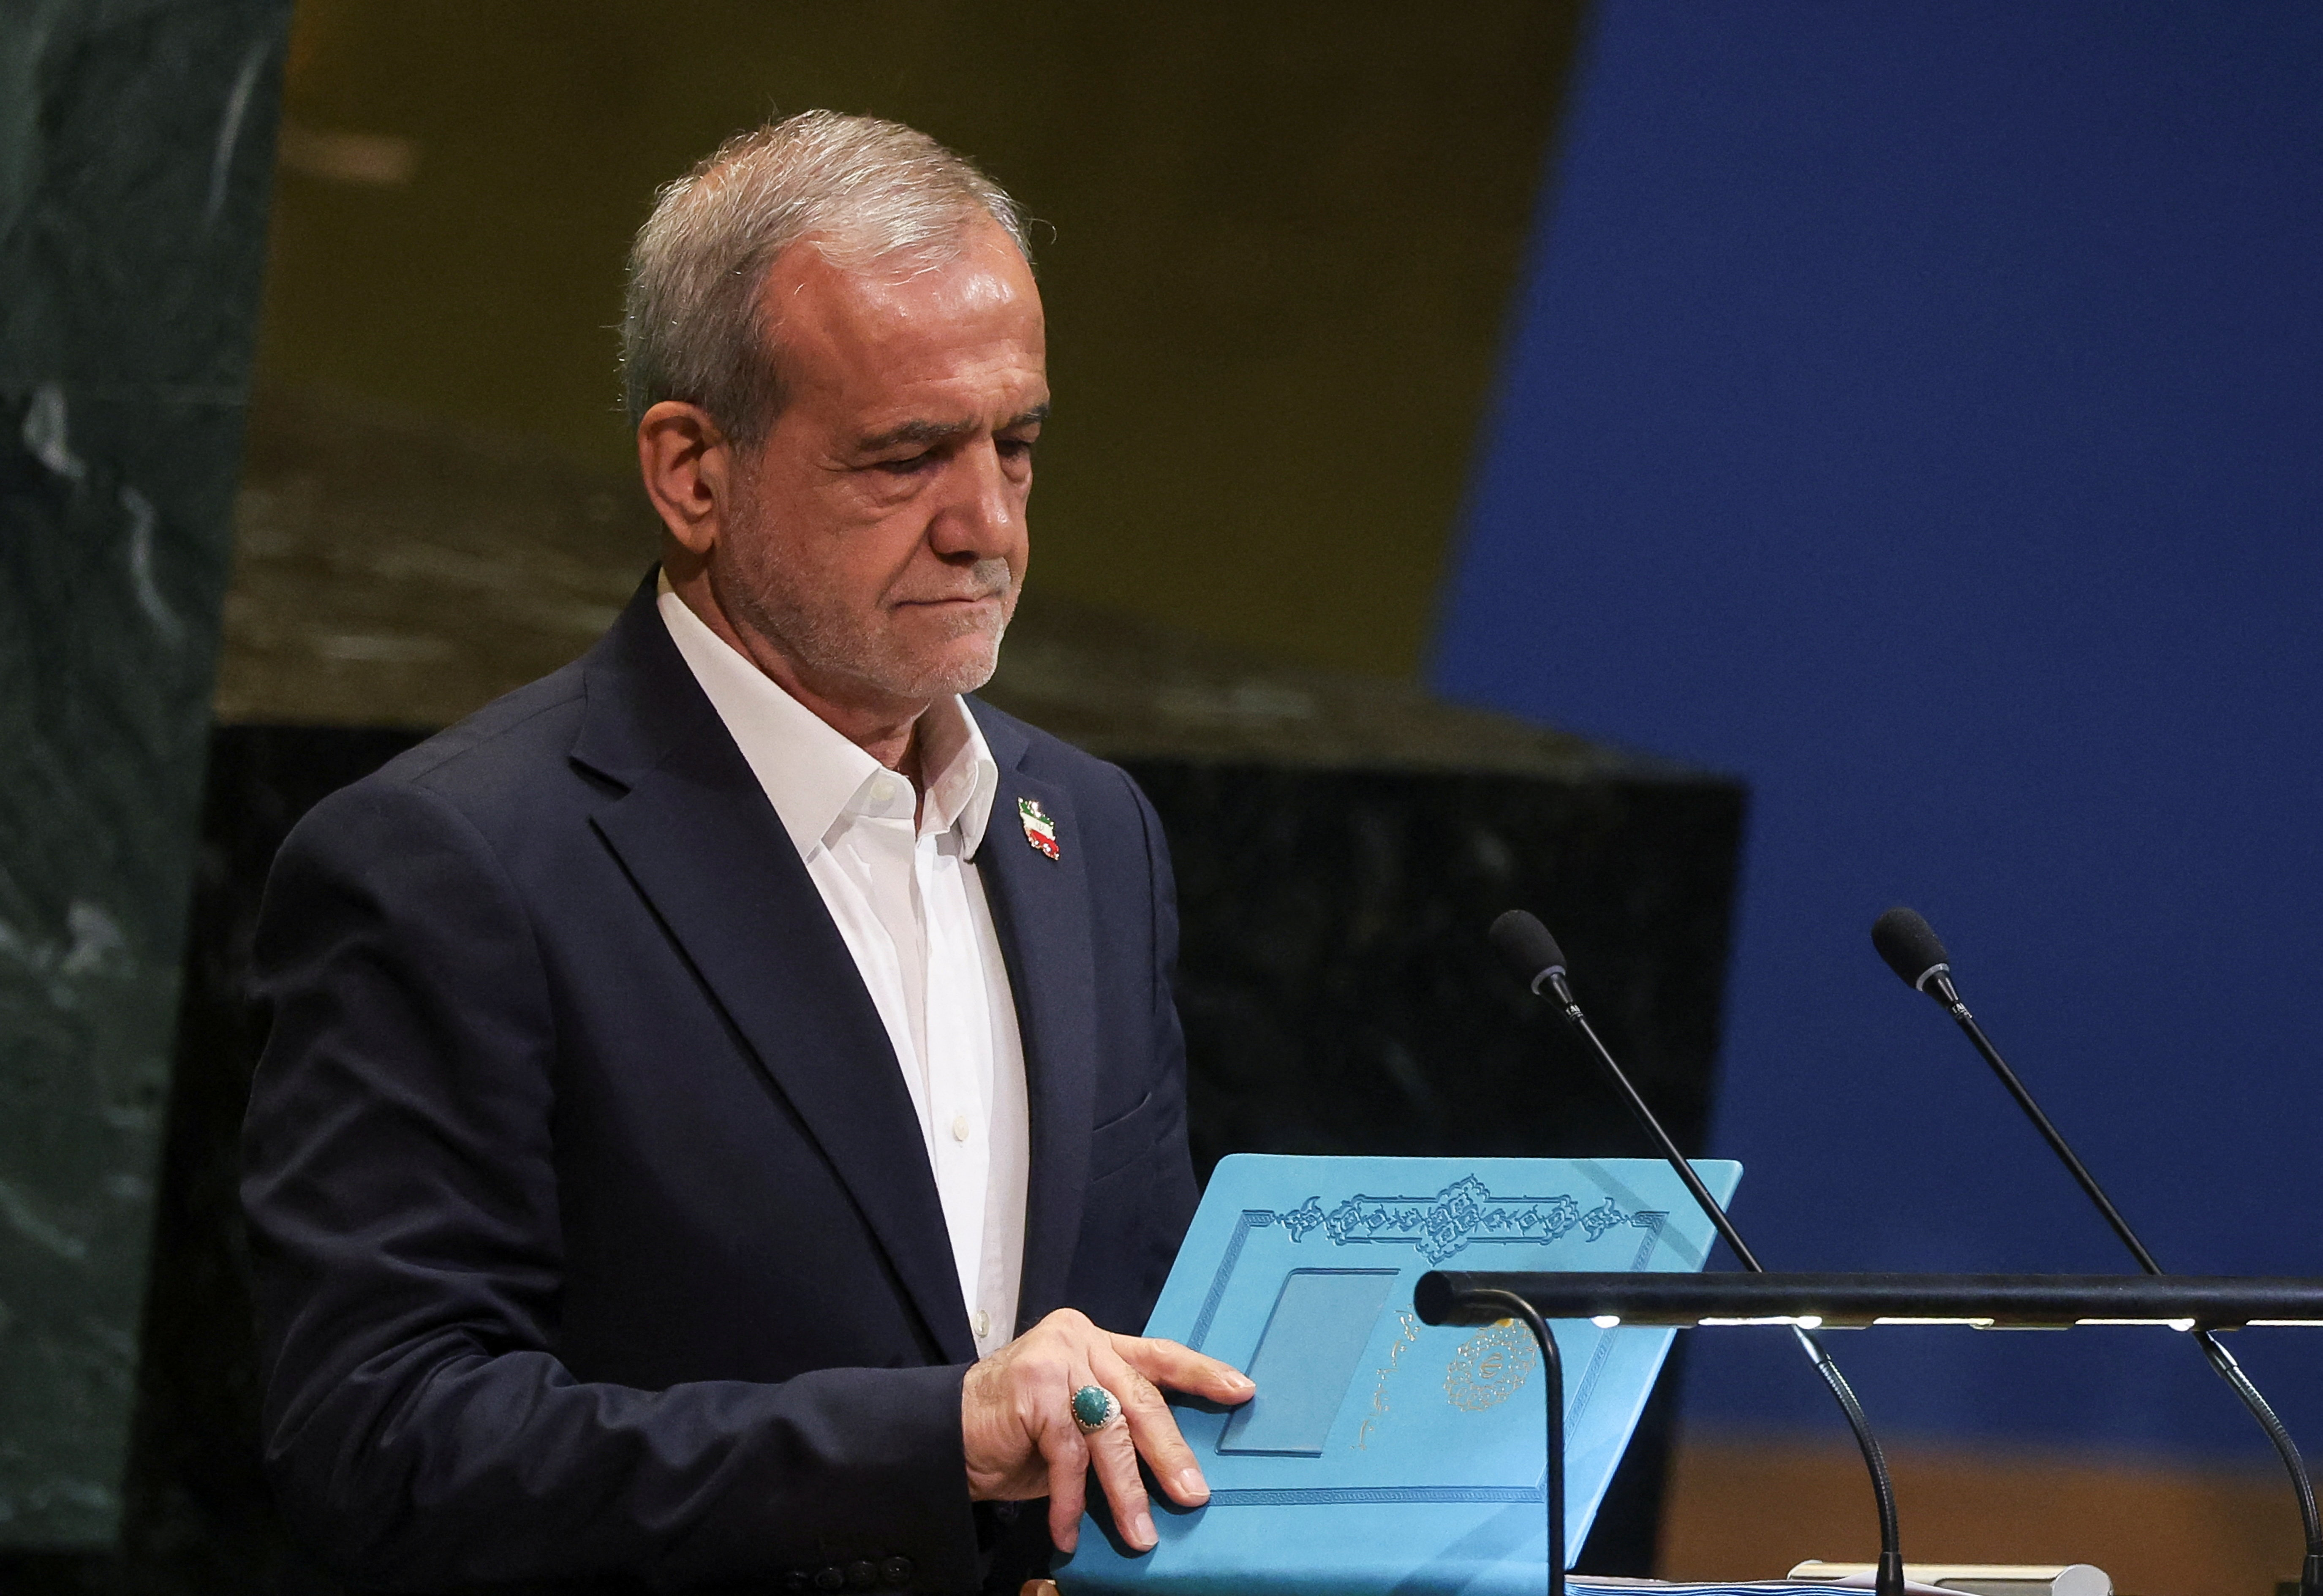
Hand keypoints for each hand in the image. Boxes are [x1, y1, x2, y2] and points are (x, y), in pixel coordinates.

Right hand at [962, 1308, 1254, 1554]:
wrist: (944, 1434)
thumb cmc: (1016, 1433)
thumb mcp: (1075, 1422)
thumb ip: (1116, 1426)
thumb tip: (1175, 1469)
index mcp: (1096, 1341)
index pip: (1159, 1354)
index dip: (1202, 1374)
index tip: (1243, 1391)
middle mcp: (1080, 1340)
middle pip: (1140, 1398)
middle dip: (1170, 1452)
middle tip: (1195, 1495)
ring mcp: (1055, 1360)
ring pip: (1107, 1431)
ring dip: (1125, 1491)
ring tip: (1140, 1534)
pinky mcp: (1032, 1388)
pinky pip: (1066, 1455)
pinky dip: (1069, 1501)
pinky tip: (1068, 1533)